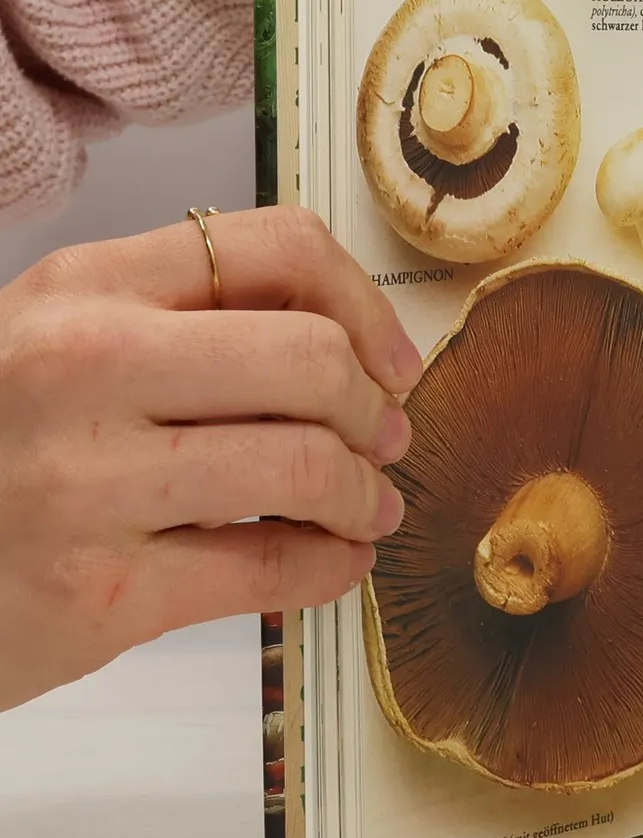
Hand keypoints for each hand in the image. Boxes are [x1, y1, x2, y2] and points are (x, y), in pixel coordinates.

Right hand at [0, 207, 421, 710]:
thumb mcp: (56, 344)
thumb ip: (184, 322)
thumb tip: (350, 339)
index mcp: (81, 289)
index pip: (278, 245)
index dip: (365, 304)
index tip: (389, 359)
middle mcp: (81, 368)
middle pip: (312, 358)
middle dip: (374, 409)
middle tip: (384, 439)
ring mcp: (85, 482)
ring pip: (307, 464)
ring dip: (366, 494)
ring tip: (366, 508)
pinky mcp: (99, 592)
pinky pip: (273, 567)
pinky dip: (333, 566)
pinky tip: (335, 562)